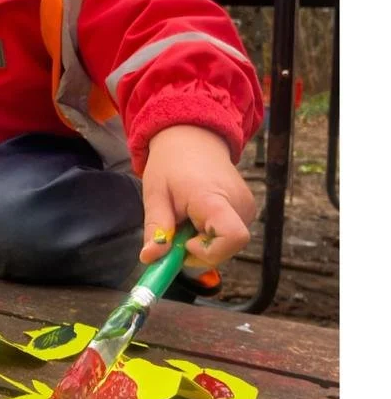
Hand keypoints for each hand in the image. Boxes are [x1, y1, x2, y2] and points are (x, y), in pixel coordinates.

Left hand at [140, 124, 255, 271]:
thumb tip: (150, 258)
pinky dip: (209, 235)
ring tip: (186, 218)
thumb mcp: (155, 195)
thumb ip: (156, 228)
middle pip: (226, 249)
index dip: (209, 253)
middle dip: (197, 251)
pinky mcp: (247, 209)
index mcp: (214, 199)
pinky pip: (228, 236)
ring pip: (226, 245)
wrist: (194, 140)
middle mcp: (239, 204)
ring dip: (201, 242)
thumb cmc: (172, 166)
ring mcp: (247, 206)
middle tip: (177, 230)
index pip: (233, 238)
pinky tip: (197, 217)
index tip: (185, 244)